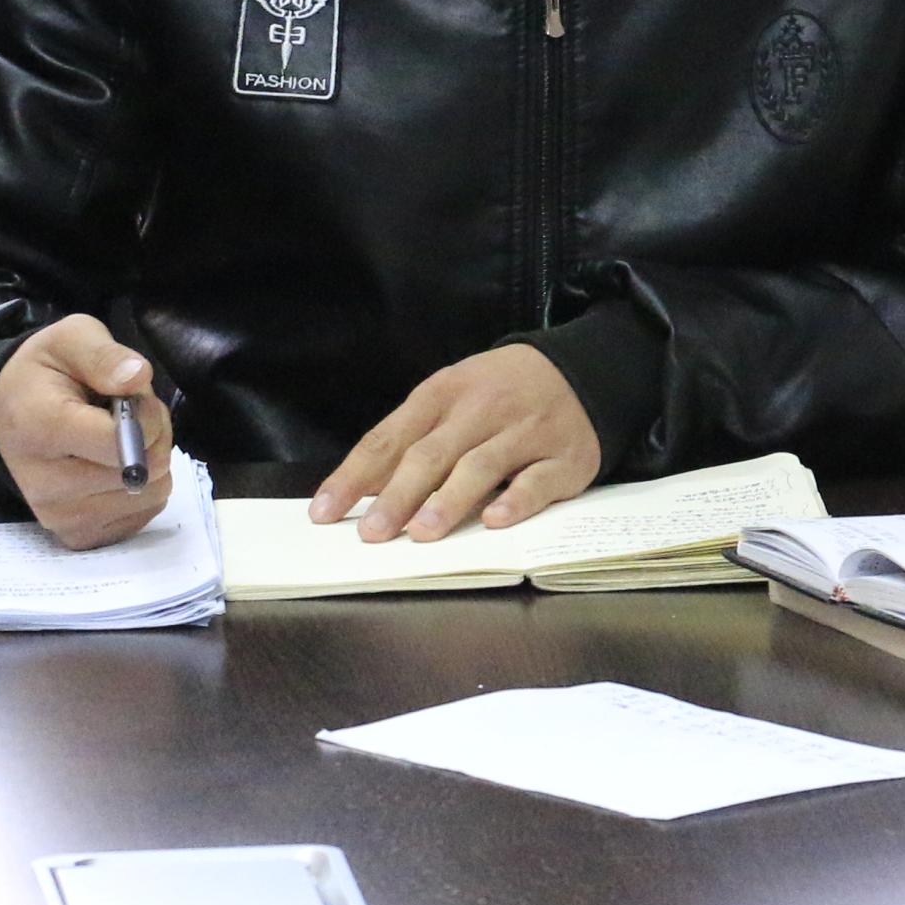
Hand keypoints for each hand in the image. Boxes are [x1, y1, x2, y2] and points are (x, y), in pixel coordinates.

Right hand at [0, 314, 172, 550]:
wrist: (8, 414)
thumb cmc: (44, 374)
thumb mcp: (70, 339)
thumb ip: (104, 354)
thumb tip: (138, 378)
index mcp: (39, 429)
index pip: (120, 441)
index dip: (145, 414)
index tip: (129, 395)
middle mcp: (45, 485)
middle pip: (144, 471)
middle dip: (153, 434)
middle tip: (125, 413)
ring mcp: (60, 517)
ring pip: (152, 493)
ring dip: (151, 460)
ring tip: (118, 437)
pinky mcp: (77, 536)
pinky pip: (144, 513)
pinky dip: (142, 486)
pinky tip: (113, 464)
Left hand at [310, 343, 600, 539]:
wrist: (580, 371)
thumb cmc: (499, 393)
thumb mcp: (452, 399)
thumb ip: (412, 440)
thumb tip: (363, 491)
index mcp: (443, 393)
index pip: (389, 437)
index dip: (354, 475)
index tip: (324, 512)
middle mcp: (482, 409)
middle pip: (431, 453)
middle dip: (398, 494)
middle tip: (372, 533)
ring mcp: (526, 432)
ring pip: (481, 465)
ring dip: (449, 500)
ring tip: (422, 532)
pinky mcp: (565, 458)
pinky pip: (538, 481)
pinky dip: (516, 501)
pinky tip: (493, 521)